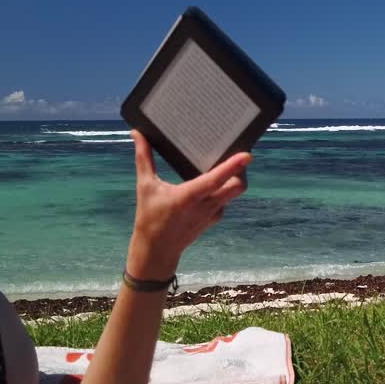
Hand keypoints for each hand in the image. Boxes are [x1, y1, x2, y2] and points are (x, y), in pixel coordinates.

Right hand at [126, 129, 250, 279]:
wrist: (157, 250)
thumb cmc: (149, 217)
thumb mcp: (145, 187)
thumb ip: (143, 158)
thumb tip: (137, 133)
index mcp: (189, 197)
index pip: (216, 180)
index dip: (232, 167)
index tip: (247, 155)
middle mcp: (205, 206)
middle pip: (237, 187)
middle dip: (241, 171)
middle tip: (237, 155)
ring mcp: (213, 214)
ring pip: (234, 194)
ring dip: (234, 179)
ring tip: (227, 164)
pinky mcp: (215, 219)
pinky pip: (226, 201)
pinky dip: (225, 190)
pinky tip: (214, 182)